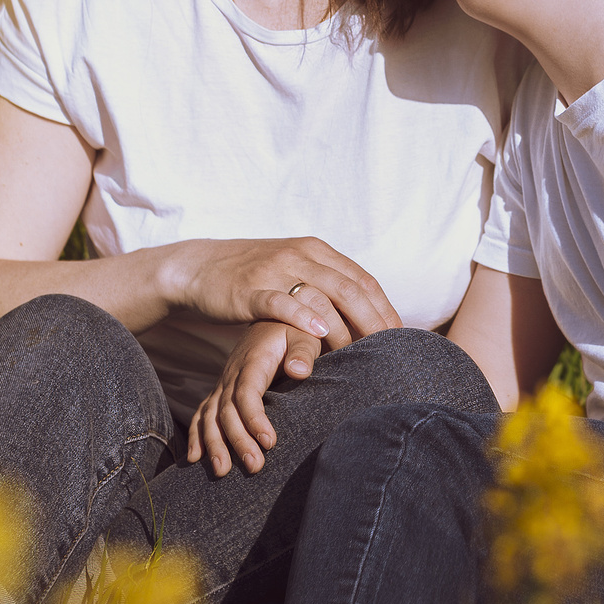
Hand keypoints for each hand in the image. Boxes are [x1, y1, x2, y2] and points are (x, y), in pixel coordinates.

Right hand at [161, 236, 400, 348]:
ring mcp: (276, 270)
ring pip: (322, 296)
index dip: (384, 309)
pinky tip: (320, 334)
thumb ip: (327, 286)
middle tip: (389, 350)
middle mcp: (302, 255)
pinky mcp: (250, 288)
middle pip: (350, 289)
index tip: (401, 336)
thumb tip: (366, 315)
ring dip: (344, 327)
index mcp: (317, 251)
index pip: (362, 280)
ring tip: (360, 353)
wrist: (202, 267)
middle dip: (375, 321)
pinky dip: (303, 317)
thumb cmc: (255, 276)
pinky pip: (282, 302)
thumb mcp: (295, 271)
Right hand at [186, 319, 323, 473]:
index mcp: (253, 362)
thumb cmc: (295, 330)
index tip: (270, 442)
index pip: (247, 393)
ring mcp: (223, 383)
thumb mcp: (305, 335)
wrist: (275, 317)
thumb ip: (303, 352)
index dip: (254, 419)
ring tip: (222, 471)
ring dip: (214, 444)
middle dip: (238, 441)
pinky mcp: (222, 390)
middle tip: (255, 467)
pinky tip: (194, 458)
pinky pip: (203, 414)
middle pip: (228, 411)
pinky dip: (196, 435)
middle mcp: (232, 374)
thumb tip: (299, 371)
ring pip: (211, 415)